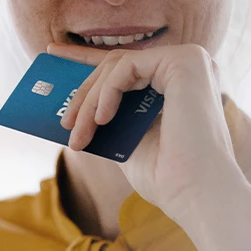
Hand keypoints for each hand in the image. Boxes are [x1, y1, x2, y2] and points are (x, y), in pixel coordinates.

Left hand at [47, 42, 250, 250]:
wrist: (198, 196)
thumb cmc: (168, 178)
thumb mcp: (126, 142)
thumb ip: (108, 120)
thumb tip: (73, 110)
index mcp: (177, 84)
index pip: (124, 65)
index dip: (86, 58)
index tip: (52, 54)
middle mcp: (188, 66)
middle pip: (116, 64)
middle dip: (83, 93)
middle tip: (64, 121)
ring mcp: (189, 60)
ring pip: (116, 66)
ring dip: (89, 101)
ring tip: (78, 133)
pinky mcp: (185, 61)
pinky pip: (125, 67)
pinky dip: (106, 93)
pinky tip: (101, 120)